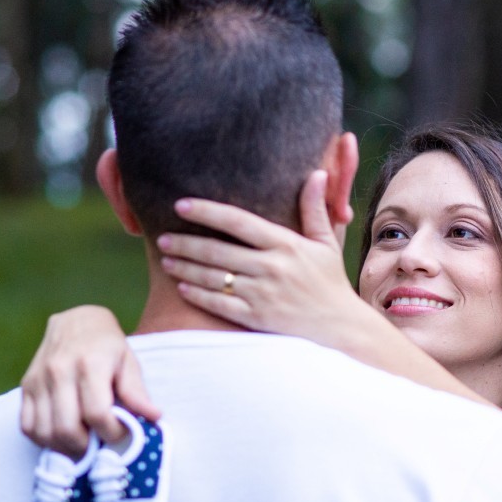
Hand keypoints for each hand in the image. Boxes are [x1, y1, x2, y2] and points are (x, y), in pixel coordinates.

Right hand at [19, 306, 160, 457]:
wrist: (76, 321)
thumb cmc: (107, 344)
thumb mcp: (128, 361)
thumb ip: (136, 391)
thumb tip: (153, 417)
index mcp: (90, 364)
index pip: (98, 414)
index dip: (113, 433)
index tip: (122, 433)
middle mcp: (60, 371)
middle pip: (68, 428)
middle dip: (87, 447)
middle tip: (100, 444)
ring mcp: (39, 379)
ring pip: (45, 432)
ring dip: (65, 447)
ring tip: (83, 443)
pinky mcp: (26, 386)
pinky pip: (27, 426)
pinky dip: (44, 440)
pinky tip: (62, 437)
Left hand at [156, 170, 365, 342]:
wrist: (339, 328)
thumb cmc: (329, 282)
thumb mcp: (326, 243)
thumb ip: (314, 209)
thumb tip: (316, 173)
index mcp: (286, 244)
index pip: (238, 222)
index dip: (207, 212)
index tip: (181, 205)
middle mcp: (271, 268)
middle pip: (217, 251)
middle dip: (185, 243)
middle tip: (162, 237)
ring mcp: (262, 295)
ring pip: (213, 278)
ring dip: (185, 268)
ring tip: (166, 259)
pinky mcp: (256, 318)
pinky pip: (219, 305)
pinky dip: (197, 295)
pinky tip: (182, 287)